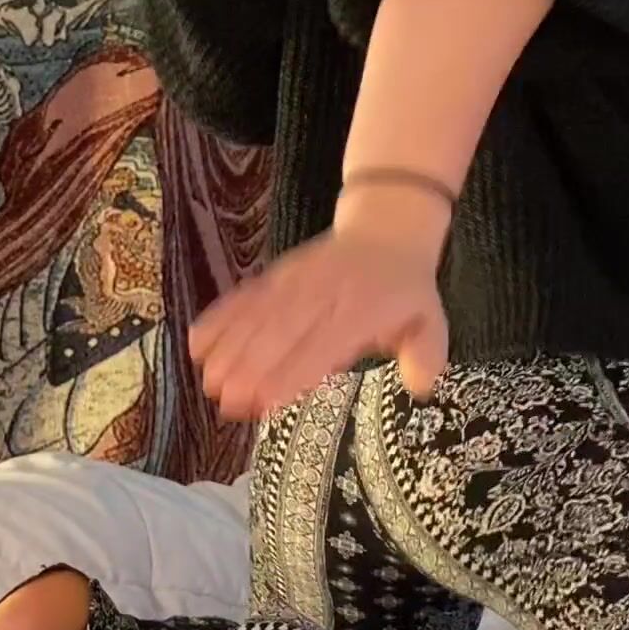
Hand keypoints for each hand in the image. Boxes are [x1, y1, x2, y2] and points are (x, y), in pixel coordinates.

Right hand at [189, 219, 448, 419]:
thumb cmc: (405, 290)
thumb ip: (425, 355)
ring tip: (209, 381)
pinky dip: (221, 317)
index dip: (293, 373)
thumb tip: (421, 385)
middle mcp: (324, 296)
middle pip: (282, 332)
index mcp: (362, 311)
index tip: (267, 401)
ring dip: (230, 348)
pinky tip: (198, 342)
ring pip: (258, 315)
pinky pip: (246, 296)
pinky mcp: (278, 275)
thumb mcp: (431, 321)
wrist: (385, 228)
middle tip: (227, 401)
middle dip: (251, 367)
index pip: (323, 345)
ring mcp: (296, 282)